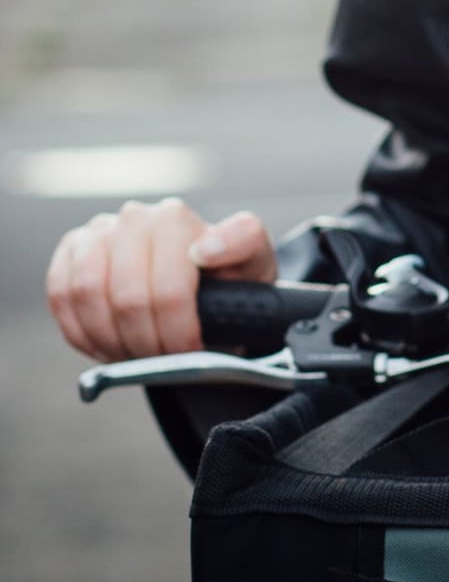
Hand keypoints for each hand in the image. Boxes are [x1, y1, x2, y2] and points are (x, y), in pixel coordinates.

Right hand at [46, 199, 275, 361]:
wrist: (202, 276)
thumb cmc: (230, 273)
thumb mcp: (255, 260)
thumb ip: (244, 244)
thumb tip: (203, 250)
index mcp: (176, 219)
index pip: (168, 290)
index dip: (177, 332)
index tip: (190, 352)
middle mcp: (134, 218)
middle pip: (126, 300)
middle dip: (147, 344)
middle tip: (164, 363)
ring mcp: (99, 232)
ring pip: (86, 297)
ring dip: (111, 339)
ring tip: (137, 357)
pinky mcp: (72, 250)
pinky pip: (61, 296)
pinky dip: (82, 331)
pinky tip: (108, 345)